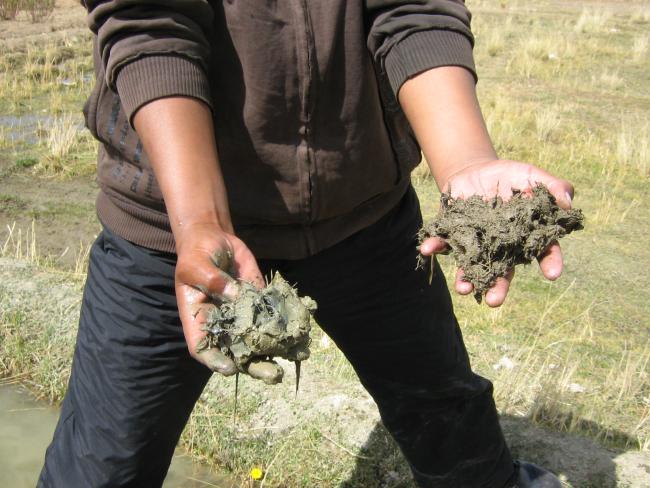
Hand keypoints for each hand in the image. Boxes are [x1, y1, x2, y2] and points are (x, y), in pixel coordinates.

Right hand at [175, 223, 282, 382]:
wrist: (215, 242)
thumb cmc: (197, 255)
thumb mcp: (197, 266)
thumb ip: (213, 281)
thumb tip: (234, 295)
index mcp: (200, 320)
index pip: (203, 347)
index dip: (216, 361)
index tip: (231, 368)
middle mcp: (223, 324)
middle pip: (237, 351)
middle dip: (255, 365)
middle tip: (273, 375)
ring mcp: (243, 316)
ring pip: (259, 339)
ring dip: (276, 350)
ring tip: (295, 356)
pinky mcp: (260, 303)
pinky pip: (273, 315)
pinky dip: (288, 323)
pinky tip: (304, 328)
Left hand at [419, 159, 573, 306]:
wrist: (475, 172)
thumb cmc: (510, 177)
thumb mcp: (531, 176)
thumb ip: (552, 186)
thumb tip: (568, 201)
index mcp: (526, 237)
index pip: (543, 252)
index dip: (550, 263)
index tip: (552, 274)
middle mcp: (501, 248)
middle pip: (503, 271)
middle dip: (497, 288)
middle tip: (493, 301)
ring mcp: (477, 244)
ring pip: (472, 265)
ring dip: (466, 278)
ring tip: (462, 289)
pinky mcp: (454, 234)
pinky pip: (444, 243)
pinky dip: (435, 246)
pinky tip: (427, 249)